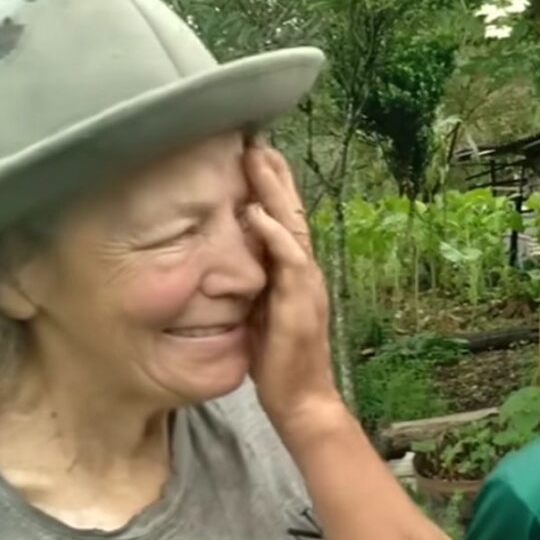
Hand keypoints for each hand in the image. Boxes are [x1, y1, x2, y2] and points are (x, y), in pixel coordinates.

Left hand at [243, 142, 338, 429]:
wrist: (301, 398)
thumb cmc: (278, 360)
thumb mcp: (260, 311)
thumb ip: (254, 281)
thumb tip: (232, 256)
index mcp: (295, 272)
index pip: (286, 220)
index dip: (273, 188)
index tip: (255, 155)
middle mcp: (305, 271)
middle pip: (292, 213)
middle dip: (275, 176)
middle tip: (257, 141)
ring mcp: (306, 285)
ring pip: (293, 227)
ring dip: (276, 193)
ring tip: (258, 160)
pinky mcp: (299, 303)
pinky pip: (290, 261)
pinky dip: (275, 235)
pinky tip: (258, 214)